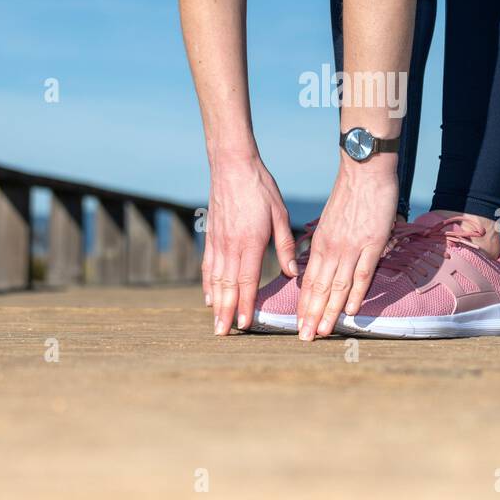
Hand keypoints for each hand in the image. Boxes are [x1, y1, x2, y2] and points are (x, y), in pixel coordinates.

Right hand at [204, 153, 297, 334]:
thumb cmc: (260, 187)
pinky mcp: (211, 235)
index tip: (244, 324)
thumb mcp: (280, 213)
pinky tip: (209, 296)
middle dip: (226, 312)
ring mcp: (218, 241)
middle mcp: (230, 245)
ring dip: (215, 303)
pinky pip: (207, 265)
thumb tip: (293, 272)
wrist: (232, 165)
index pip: (247, 281)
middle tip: (224, 334)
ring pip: (215, 279)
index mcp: (250, 242)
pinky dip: (207, 284)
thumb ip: (285, 244)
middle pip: (227, 286)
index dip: (245, 304)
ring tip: (215, 323)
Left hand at [298, 154, 398, 339]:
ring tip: (323, 332)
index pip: (308, 281)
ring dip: (329, 312)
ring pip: (338, 286)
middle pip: (319, 288)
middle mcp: (332, 248)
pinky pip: (362, 274)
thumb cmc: (348, 195)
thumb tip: (313, 263)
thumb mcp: (328, 221)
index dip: (303, 304)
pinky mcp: (372, 244)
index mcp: (319, 243)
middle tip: (305, 338)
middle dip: (311, 315)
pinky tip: (350, 312)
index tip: (299, 324)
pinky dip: (356, 295)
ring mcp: (352, 248)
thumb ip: (322, 244)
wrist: (364, 171)